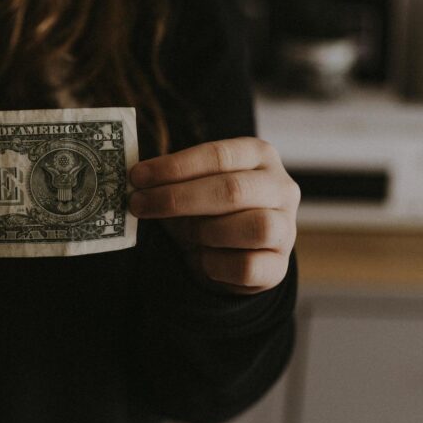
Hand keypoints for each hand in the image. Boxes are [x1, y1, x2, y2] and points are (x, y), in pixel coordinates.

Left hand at [128, 138, 299, 294]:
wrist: (228, 256)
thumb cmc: (205, 212)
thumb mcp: (189, 188)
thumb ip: (170, 180)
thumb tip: (136, 181)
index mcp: (258, 156)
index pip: (218, 155)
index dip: (175, 166)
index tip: (137, 177)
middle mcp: (280, 187)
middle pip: (232, 190)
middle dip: (177, 198)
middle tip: (139, 204)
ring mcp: (286, 228)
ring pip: (254, 227)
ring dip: (205, 231)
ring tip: (184, 235)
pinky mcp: (279, 267)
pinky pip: (248, 266)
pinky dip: (217, 265)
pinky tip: (202, 260)